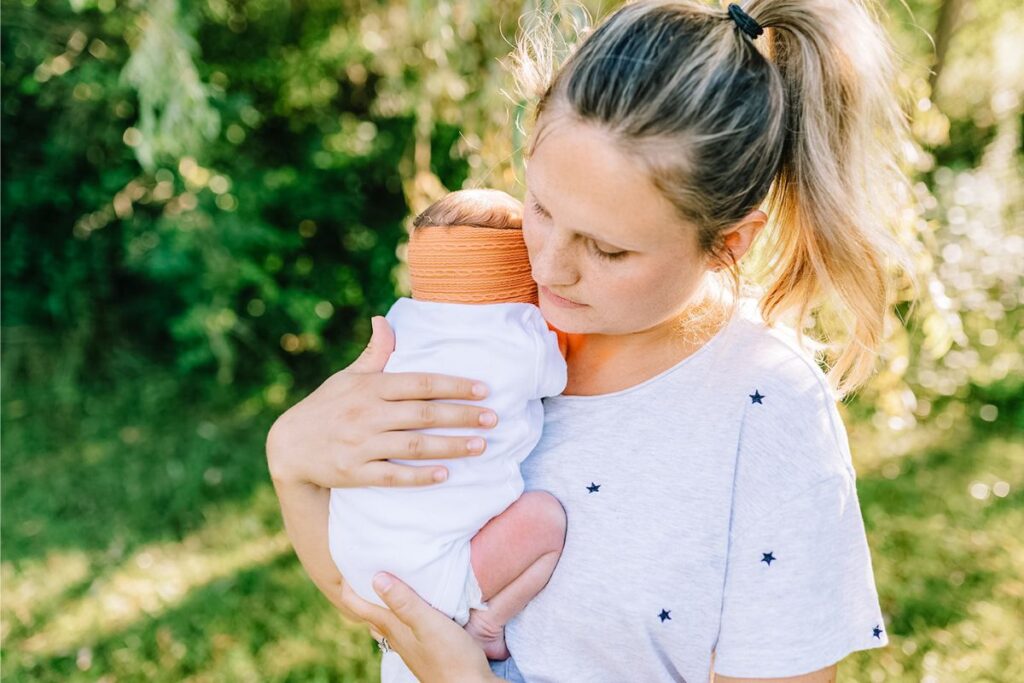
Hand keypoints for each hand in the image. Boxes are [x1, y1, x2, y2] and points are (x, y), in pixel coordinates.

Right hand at [265, 315, 498, 488]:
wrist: (288, 446)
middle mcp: (366, 414)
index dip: (454, 385)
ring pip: (413, 446)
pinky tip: (445, 474)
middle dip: (461, 416)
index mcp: (369, 388)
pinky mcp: (355, 473)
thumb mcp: (347, 378)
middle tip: (493, 419)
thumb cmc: (326, 408)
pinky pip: (392, 476)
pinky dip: (419, 476)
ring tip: (480, 446)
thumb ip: (374, 353)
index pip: (420, 383)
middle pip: (423, 414)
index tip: (483, 389)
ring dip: (450, 446)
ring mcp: (360, 445)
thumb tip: (384, 320)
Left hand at [341, 572, 500, 682]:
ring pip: (387, 622)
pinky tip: (419, 607)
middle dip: (362, 593)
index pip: (358, 607)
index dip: (349, 587)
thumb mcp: (429, 624)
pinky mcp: (424, 649)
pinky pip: (405, 627)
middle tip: (366, 570)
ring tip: (392, 584)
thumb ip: (404, 603)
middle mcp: (396, 637)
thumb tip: (376, 578)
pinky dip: (403, 613)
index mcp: (393, 628)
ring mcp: (410, 646)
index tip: (350, 564)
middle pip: (369, 614)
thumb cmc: (452, 657)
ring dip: (383, 604)